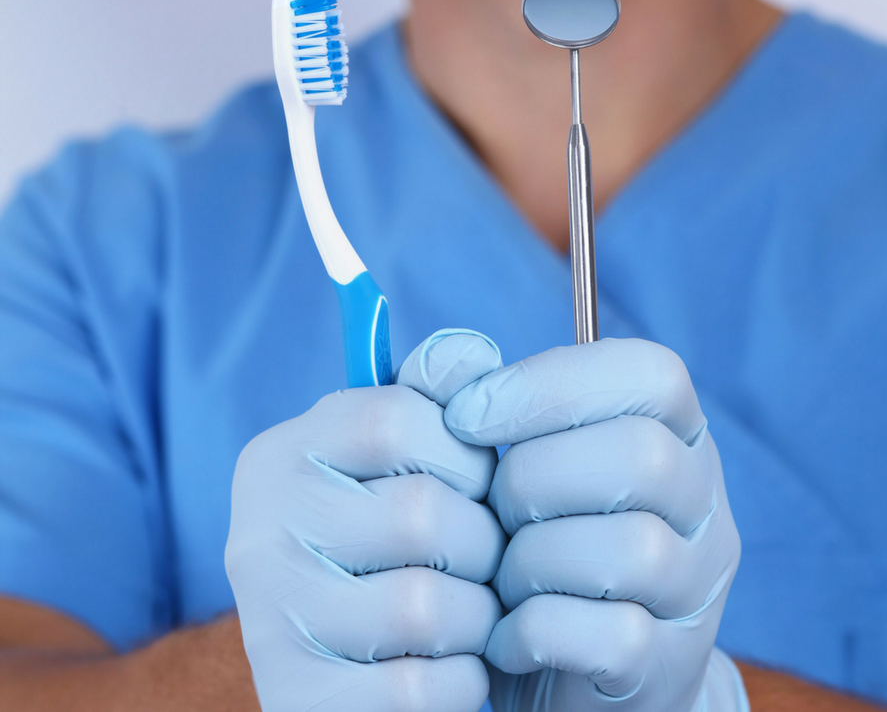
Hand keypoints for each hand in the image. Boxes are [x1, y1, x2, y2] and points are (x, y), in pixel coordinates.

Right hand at [226, 330, 506, 711]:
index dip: (463, 452)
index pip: (395, 417)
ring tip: (471, 612)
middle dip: (484, 542)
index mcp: (280, 455)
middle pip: (423, 513)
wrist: (337, 662)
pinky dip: (462, 681)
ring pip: (427, 607)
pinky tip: (453, 666)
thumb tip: (472, 353)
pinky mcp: (298, 699)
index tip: (471, 481)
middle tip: (482, 558)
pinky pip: (419, 692)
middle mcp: (258, 532)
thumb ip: (431, 399)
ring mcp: (269, 622)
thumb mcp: (398, 461)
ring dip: (478, 617)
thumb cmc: (389, 542)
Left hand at [445, 337, 747, 711]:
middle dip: (531, 479)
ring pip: (632, 550)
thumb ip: (468, 398)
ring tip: (499, 577)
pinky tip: (508, 631)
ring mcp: (696, 588)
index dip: (549, 384)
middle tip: (491, 512)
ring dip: (532, 562)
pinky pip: (614, 637)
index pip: (651, 372)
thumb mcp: (503, 460)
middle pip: (640, 456)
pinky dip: (536, 632)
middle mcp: (702, 502)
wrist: (563, 668)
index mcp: (673, 432)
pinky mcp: (668, 664)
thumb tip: (448, 361)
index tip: (468, 416)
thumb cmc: (527, 538)